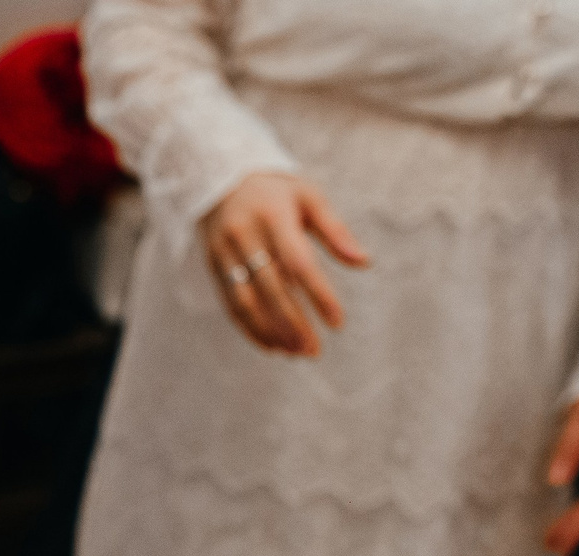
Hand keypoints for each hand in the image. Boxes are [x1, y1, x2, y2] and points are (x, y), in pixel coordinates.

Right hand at [199, 172, 367, 355]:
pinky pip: (231, 304)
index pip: (297, 263)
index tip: (337, 323)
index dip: (318, 295)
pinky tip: (272, 346)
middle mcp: (245, 235)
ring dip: (271, 332)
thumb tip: (365, 262)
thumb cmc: (277, 191)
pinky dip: (251, 329)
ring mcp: (225, 253)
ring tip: (295, 353)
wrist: (221, 179)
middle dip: (293, 323)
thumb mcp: (309, 198)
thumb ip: (335, 230)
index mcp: (273, 216)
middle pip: (271, 288)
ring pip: (247, 302)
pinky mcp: (214, 267)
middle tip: (314, 351)